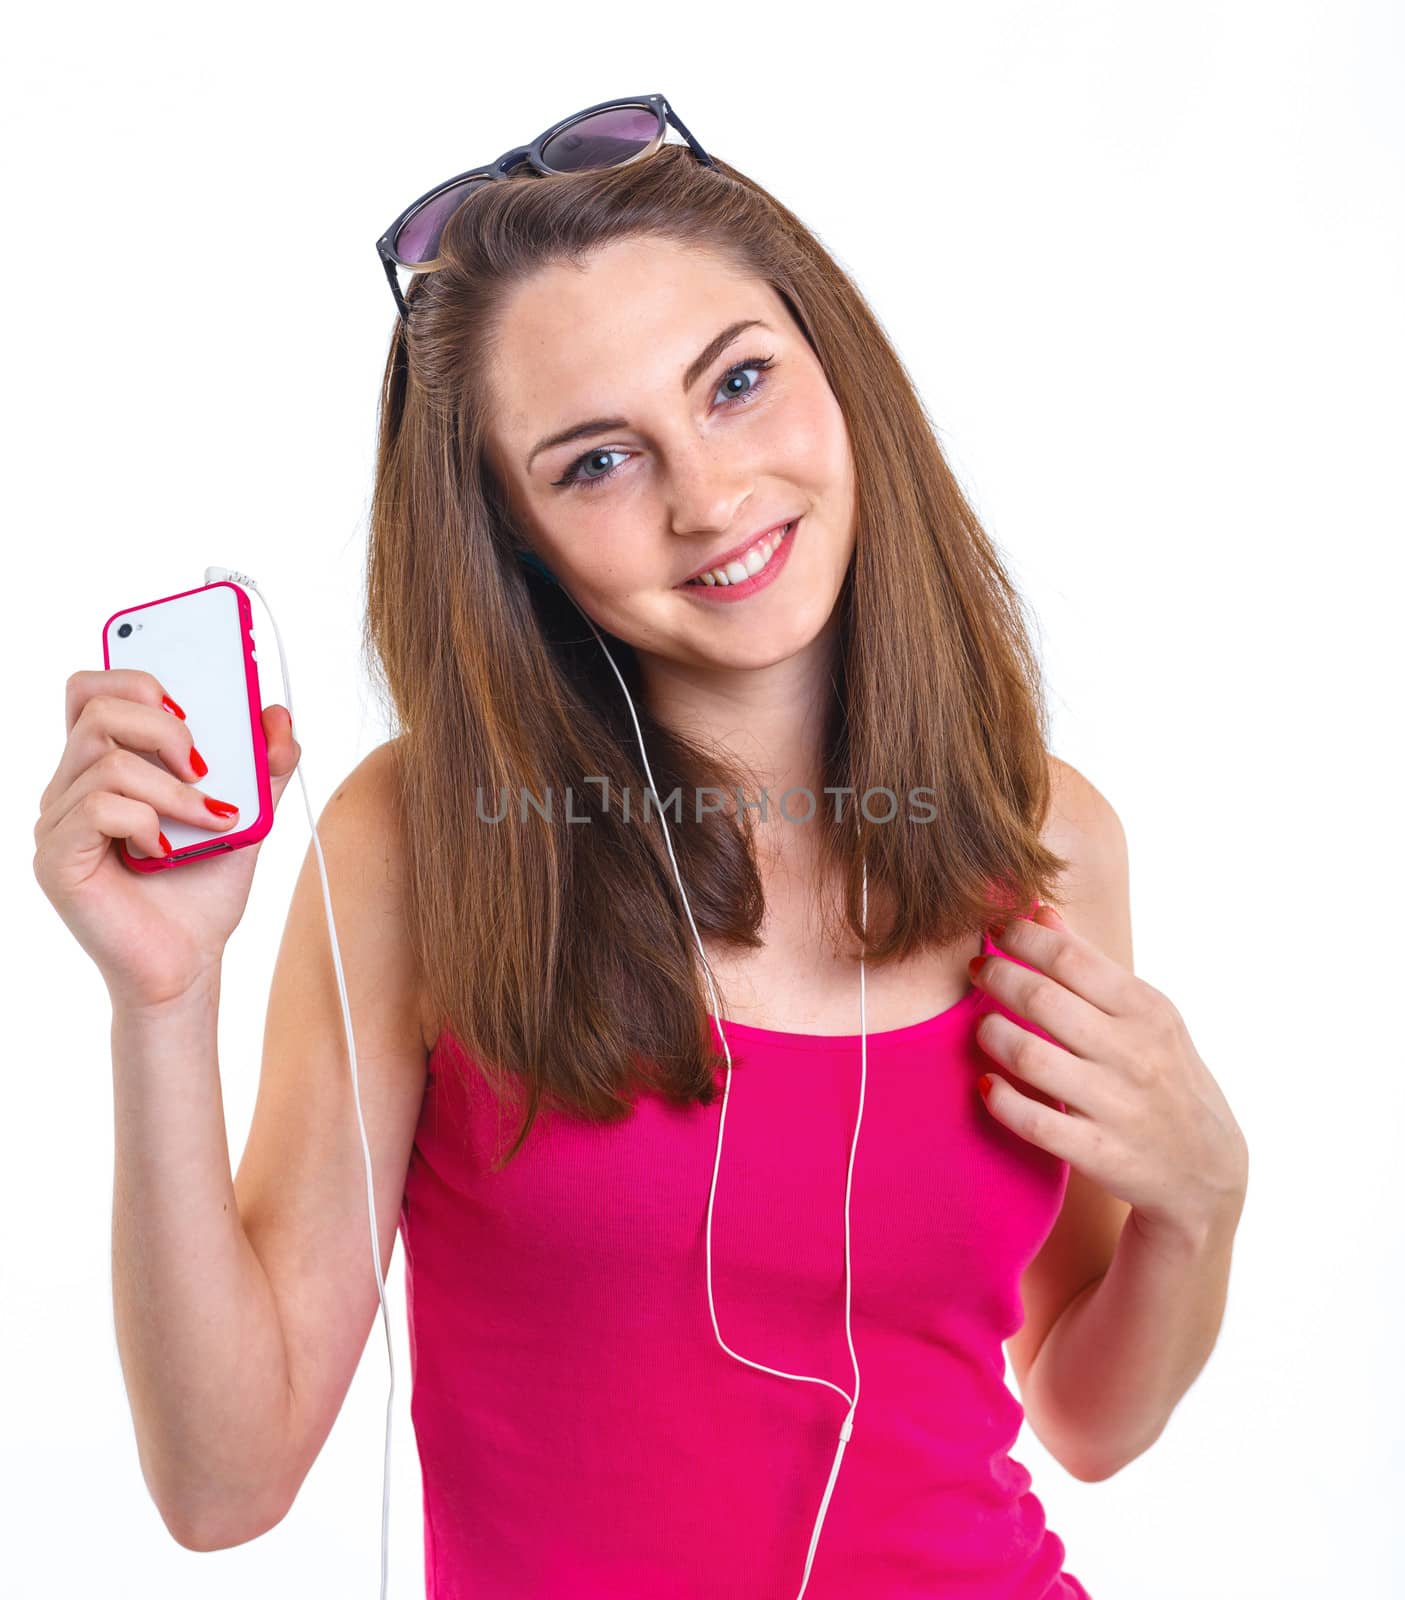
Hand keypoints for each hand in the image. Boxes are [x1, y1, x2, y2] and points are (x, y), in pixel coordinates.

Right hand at [33, 669, 302, 1011]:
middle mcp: (69, 786)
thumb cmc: (202, 892)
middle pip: (95, 704)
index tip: (192, 704)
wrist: (188, 966)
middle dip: (164, 725)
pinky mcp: (56, 858)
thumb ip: (262, 765)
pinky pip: (100, 807)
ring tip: (209, 823)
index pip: (91, 688)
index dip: (136, 675)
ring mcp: (57, 821)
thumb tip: (277, 714)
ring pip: (107, 757)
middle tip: (207, 768)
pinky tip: (168, 853)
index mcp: (104, 765)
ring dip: (175, 788)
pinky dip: (151, 822)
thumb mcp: (246, 815)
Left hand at [971, 904, 1247, 1248]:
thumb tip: (1040, 912)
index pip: (1071, 958)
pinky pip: (1034, 1122)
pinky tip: (987, 1084)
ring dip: (992, 1035)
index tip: (994, 929)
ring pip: (1030, 1057)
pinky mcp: (1100, 1154)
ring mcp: (1117, 1106)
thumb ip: (1090, 965)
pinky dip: (1001, 1100)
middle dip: (997, 977)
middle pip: (1042, 1001)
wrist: (1206, 1170)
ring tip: (981, 1026)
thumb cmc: (1163, 1074)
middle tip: (976, 969)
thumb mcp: (1146, 1016)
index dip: (1022, 938)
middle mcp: (1134, 1054)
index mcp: (1147, 1011)